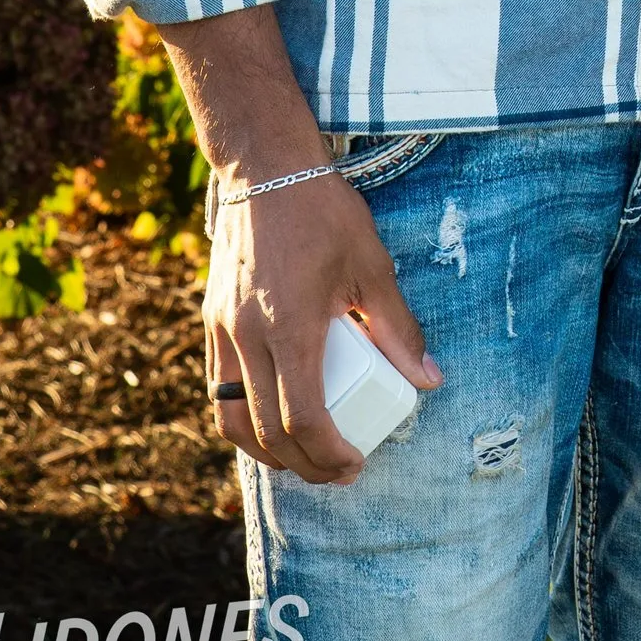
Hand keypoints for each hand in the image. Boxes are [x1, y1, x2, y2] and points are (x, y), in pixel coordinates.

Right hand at [204, 174, 439, 481]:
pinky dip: (244, 418)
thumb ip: (398, 328)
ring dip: (266, 451)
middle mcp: (248, 337)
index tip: (354, 463)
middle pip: (267, 432)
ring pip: (232, 419)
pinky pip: (220, 389)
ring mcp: (223, 331)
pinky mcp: (211, 321)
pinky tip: (273, 419)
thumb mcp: (372, 267)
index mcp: (290, 327)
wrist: (265, 168)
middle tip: (338, 471)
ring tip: (304, 456)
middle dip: (304, 465)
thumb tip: (428, 380)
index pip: (302, 419)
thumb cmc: (324, 213)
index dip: (329, 455)